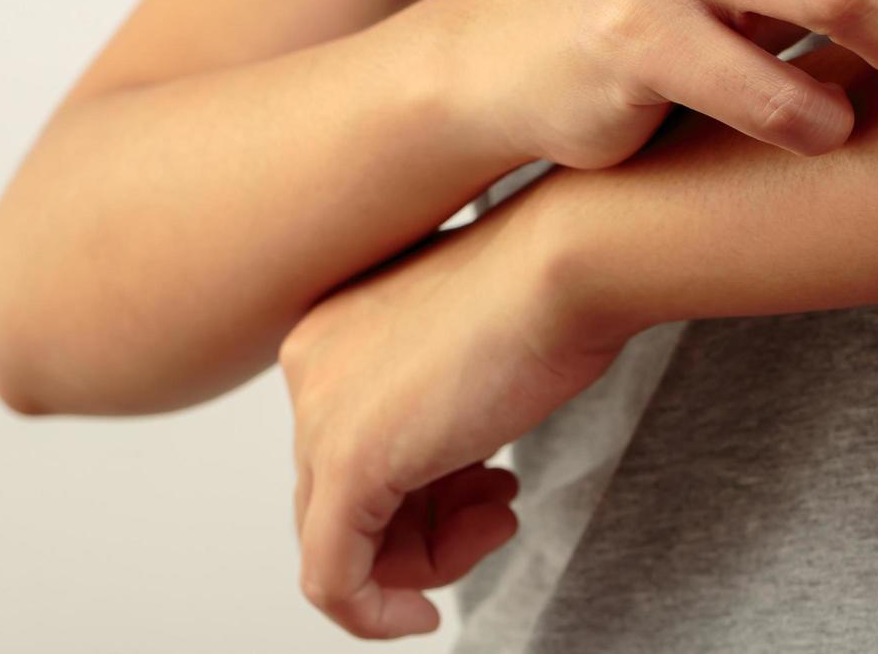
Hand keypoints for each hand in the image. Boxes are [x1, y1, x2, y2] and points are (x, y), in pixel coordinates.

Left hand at [278, 207, 627, 638]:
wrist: (569, 260)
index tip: (488, 487)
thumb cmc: (545, 290)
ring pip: (340, 540)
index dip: (422, 488)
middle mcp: (308, 367)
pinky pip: (332, 577)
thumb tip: (441, 477)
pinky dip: (372, 613)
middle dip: (426, 524)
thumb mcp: (468, 359)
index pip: (348, 446)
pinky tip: (423, 617)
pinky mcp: (350, 461)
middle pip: (343, 493)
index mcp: (329, 333)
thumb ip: (432, 415)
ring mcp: (321, 413)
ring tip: (500, 519)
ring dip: (428, 558)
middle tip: (500, 511)